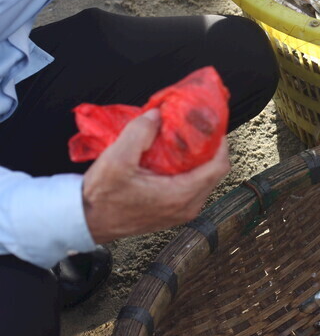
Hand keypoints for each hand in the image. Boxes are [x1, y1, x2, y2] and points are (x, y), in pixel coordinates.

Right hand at [82, 109, 230, 243]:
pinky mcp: (172, 212)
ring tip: (184, 141)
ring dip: (198, 159)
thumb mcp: (116, 160)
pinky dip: (188, 170)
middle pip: (214, 172)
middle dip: (209, 148)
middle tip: (196, 129)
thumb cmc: (100, 197)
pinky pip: (192, 187)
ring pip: (204, 180)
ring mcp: (181, 212)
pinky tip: (172, 157)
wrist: (84, 221)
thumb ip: (139, 133)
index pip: (219, 166)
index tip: (211, 126)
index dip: (220, 143)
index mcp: (181, 196)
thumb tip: (157, 115)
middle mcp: (187, 207)